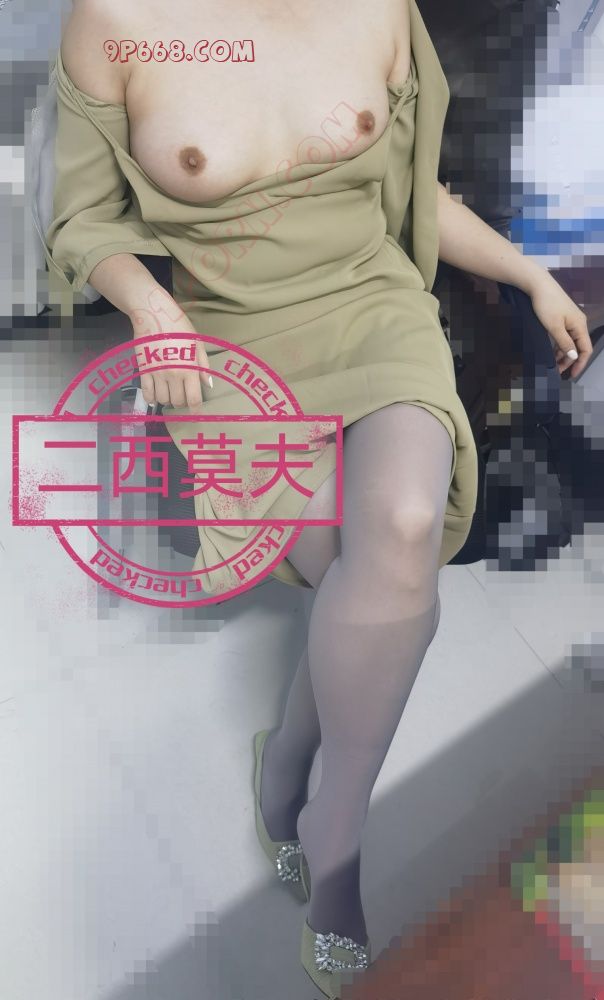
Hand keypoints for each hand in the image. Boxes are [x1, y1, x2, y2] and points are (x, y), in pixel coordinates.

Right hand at [129, 290, 212, 412]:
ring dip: (167, 400)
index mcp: (189, 368)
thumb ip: (203, 365)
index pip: (193, 399)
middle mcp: (173, 374)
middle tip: (183, 396)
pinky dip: (151, 399)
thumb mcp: (197, 344)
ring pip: (162, 399)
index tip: (196, 414)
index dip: (195, 410)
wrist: (154, 314)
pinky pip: (146, 392)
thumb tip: (208, 385)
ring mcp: (157, 373)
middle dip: (182, 403)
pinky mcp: (144, 369)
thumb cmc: (179, 327)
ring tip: (170, 393)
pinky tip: (154, 397)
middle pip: (177, 401)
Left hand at [527, 272, 592, 378]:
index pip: (586, 349)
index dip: (580, 363)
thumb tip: (574, 356)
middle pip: (578, 347)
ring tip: (553, 364)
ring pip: (570, 342)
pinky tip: (552, 352)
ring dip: (563, 354)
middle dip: (569, 360)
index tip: (571, 375)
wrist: (538, 285)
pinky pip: (564, 335)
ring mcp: (570, 320)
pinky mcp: (562, 318)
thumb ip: (564, 342)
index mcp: (580, 325)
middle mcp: (578, 323)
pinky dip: (559, 345)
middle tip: (557, 371)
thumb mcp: (554, 327)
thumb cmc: (546, 304)